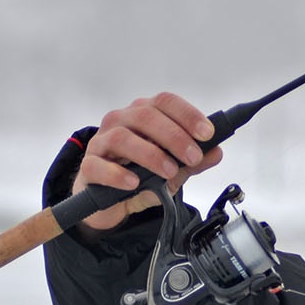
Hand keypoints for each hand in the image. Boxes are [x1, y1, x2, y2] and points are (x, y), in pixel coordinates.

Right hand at [72, 92, 224, 231]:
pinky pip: (98, 165)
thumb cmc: (140, 176)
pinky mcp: (88, 167)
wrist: (110, 202)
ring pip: (122, 137)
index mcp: (143, 115)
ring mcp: (101, 143)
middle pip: (146, 116)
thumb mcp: (173, 171)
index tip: (207, 133)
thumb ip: (193, 162)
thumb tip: (216, 152)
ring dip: (150, 154)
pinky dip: (118, 174)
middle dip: (174, 136)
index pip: (165, 102)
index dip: (187, 114)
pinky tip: (134, 183)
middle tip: (193, 156)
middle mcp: (121, 122)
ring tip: (169, 171)